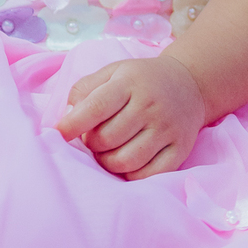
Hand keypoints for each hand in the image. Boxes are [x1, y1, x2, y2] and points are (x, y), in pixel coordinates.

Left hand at [55, 53, 205, 179]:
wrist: (189, 84)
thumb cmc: (140, 80)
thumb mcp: (112, 72)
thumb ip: (85, 89)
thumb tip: (67, 115)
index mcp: (129, 83)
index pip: (97, 107)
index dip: (73, 123)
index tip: (58, 133)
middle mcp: (150, 105)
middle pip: (108, 138)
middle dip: (91, 144)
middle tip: (91, 138)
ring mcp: (167, 129)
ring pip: (127, 160)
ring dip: (107, 162)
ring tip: (106, 151)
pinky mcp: (180, 149)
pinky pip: (149, 174)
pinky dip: (130, 174)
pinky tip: (125, 163)